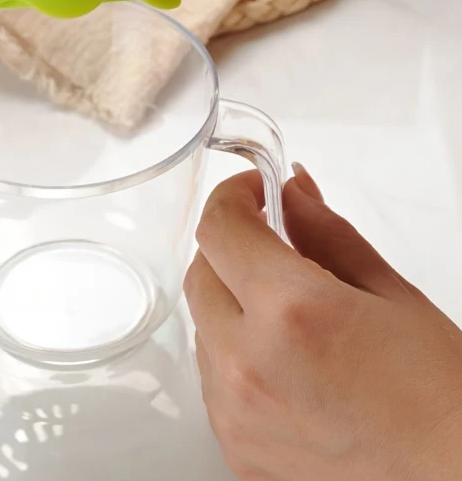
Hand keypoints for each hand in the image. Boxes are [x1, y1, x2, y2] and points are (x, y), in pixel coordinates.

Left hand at [185, 168, 461, 480]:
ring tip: (289, 312)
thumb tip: (291, 194)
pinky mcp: (235, 446)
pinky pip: (212, 376)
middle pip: (200, 272)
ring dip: (231, 301)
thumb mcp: (391, 295)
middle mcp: (248, 362)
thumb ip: (326, 233)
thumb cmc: (443, 401)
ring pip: (202, 325)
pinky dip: (235, 352)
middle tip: (272, 243)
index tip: (253, 191)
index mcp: (290, 311)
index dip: (232, 196)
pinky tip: (283, 359)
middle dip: (231, 246)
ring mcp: (235, 411)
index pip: (220, 227)